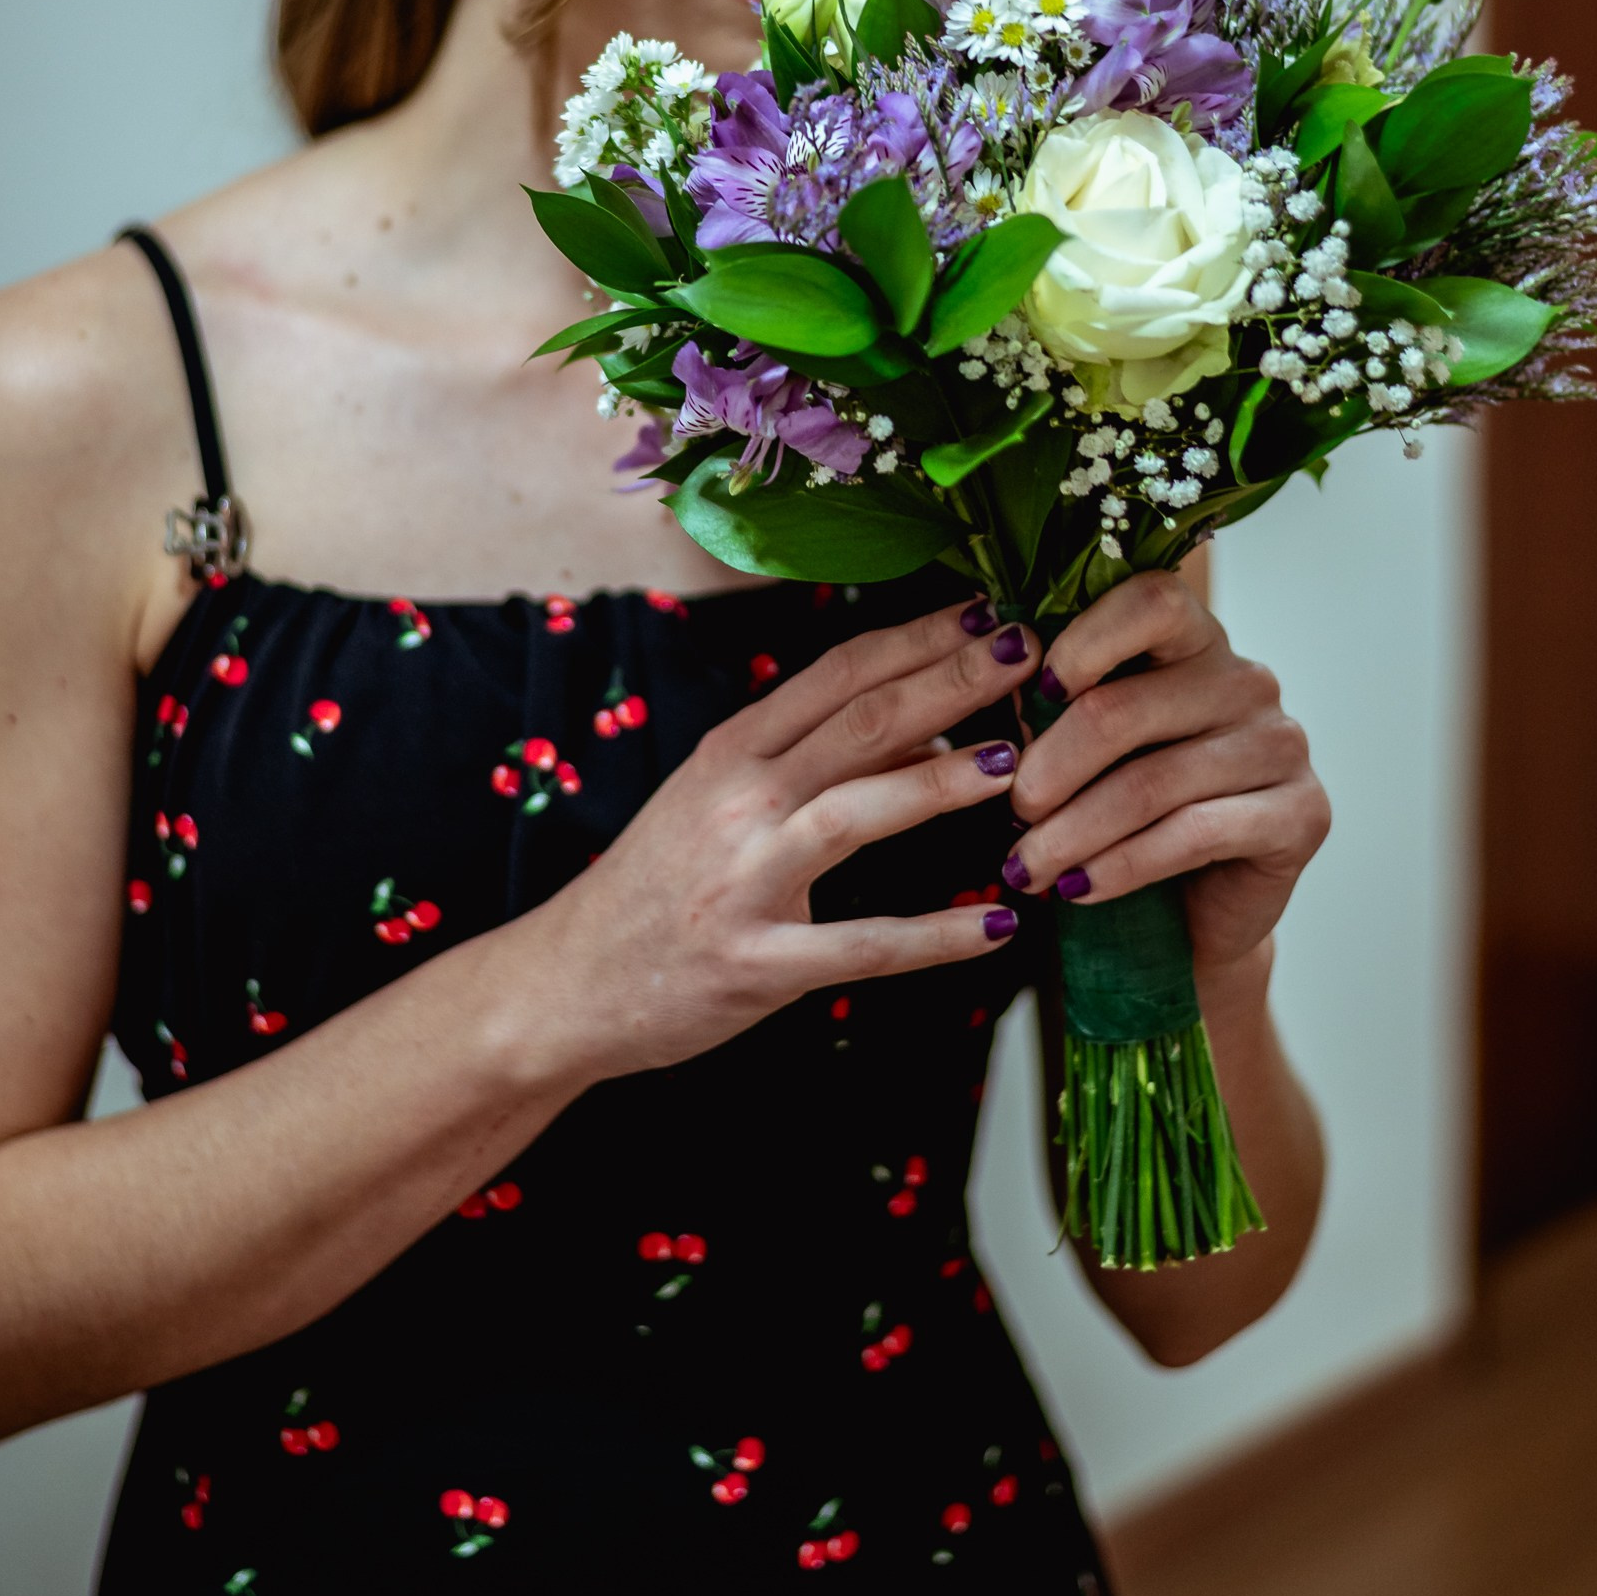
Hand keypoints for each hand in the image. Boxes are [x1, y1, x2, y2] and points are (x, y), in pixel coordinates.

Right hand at [539, 599, 1040, 1079]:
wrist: (568, 984)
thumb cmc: (658, 886)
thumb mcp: (718, 798)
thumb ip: (812, 757)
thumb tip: (926, 716)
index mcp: (732, 751)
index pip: (838, 673)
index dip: (918, 637)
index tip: (989, 611)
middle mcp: (737, 801)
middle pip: (859, 722)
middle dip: (951, 681)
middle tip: (1028, 652)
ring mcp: (744, 880)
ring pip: (856, 811)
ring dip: (942, 782)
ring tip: (1017, 764)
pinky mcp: (758, 962)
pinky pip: (861, 945)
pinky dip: (933, 935)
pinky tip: (995, 925)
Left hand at [999, 572, 1329, 978]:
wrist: (1197, 913)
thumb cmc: (1128, 814)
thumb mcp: (1090, 750)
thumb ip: (1058, 706)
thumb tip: (994, 681)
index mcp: (1196, 641)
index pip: (1151, 600)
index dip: (1085, 638)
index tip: (1032, 691)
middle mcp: (1247, 682)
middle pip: (1127, 708)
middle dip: (1049, 768)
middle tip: (1009, 811)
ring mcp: (1281, 746)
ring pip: (1151, 783)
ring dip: (1071, 833)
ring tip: (1024, 868)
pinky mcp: (1302, 814)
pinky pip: (1192, 835)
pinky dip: (1120, 866)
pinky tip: (1077, 888)